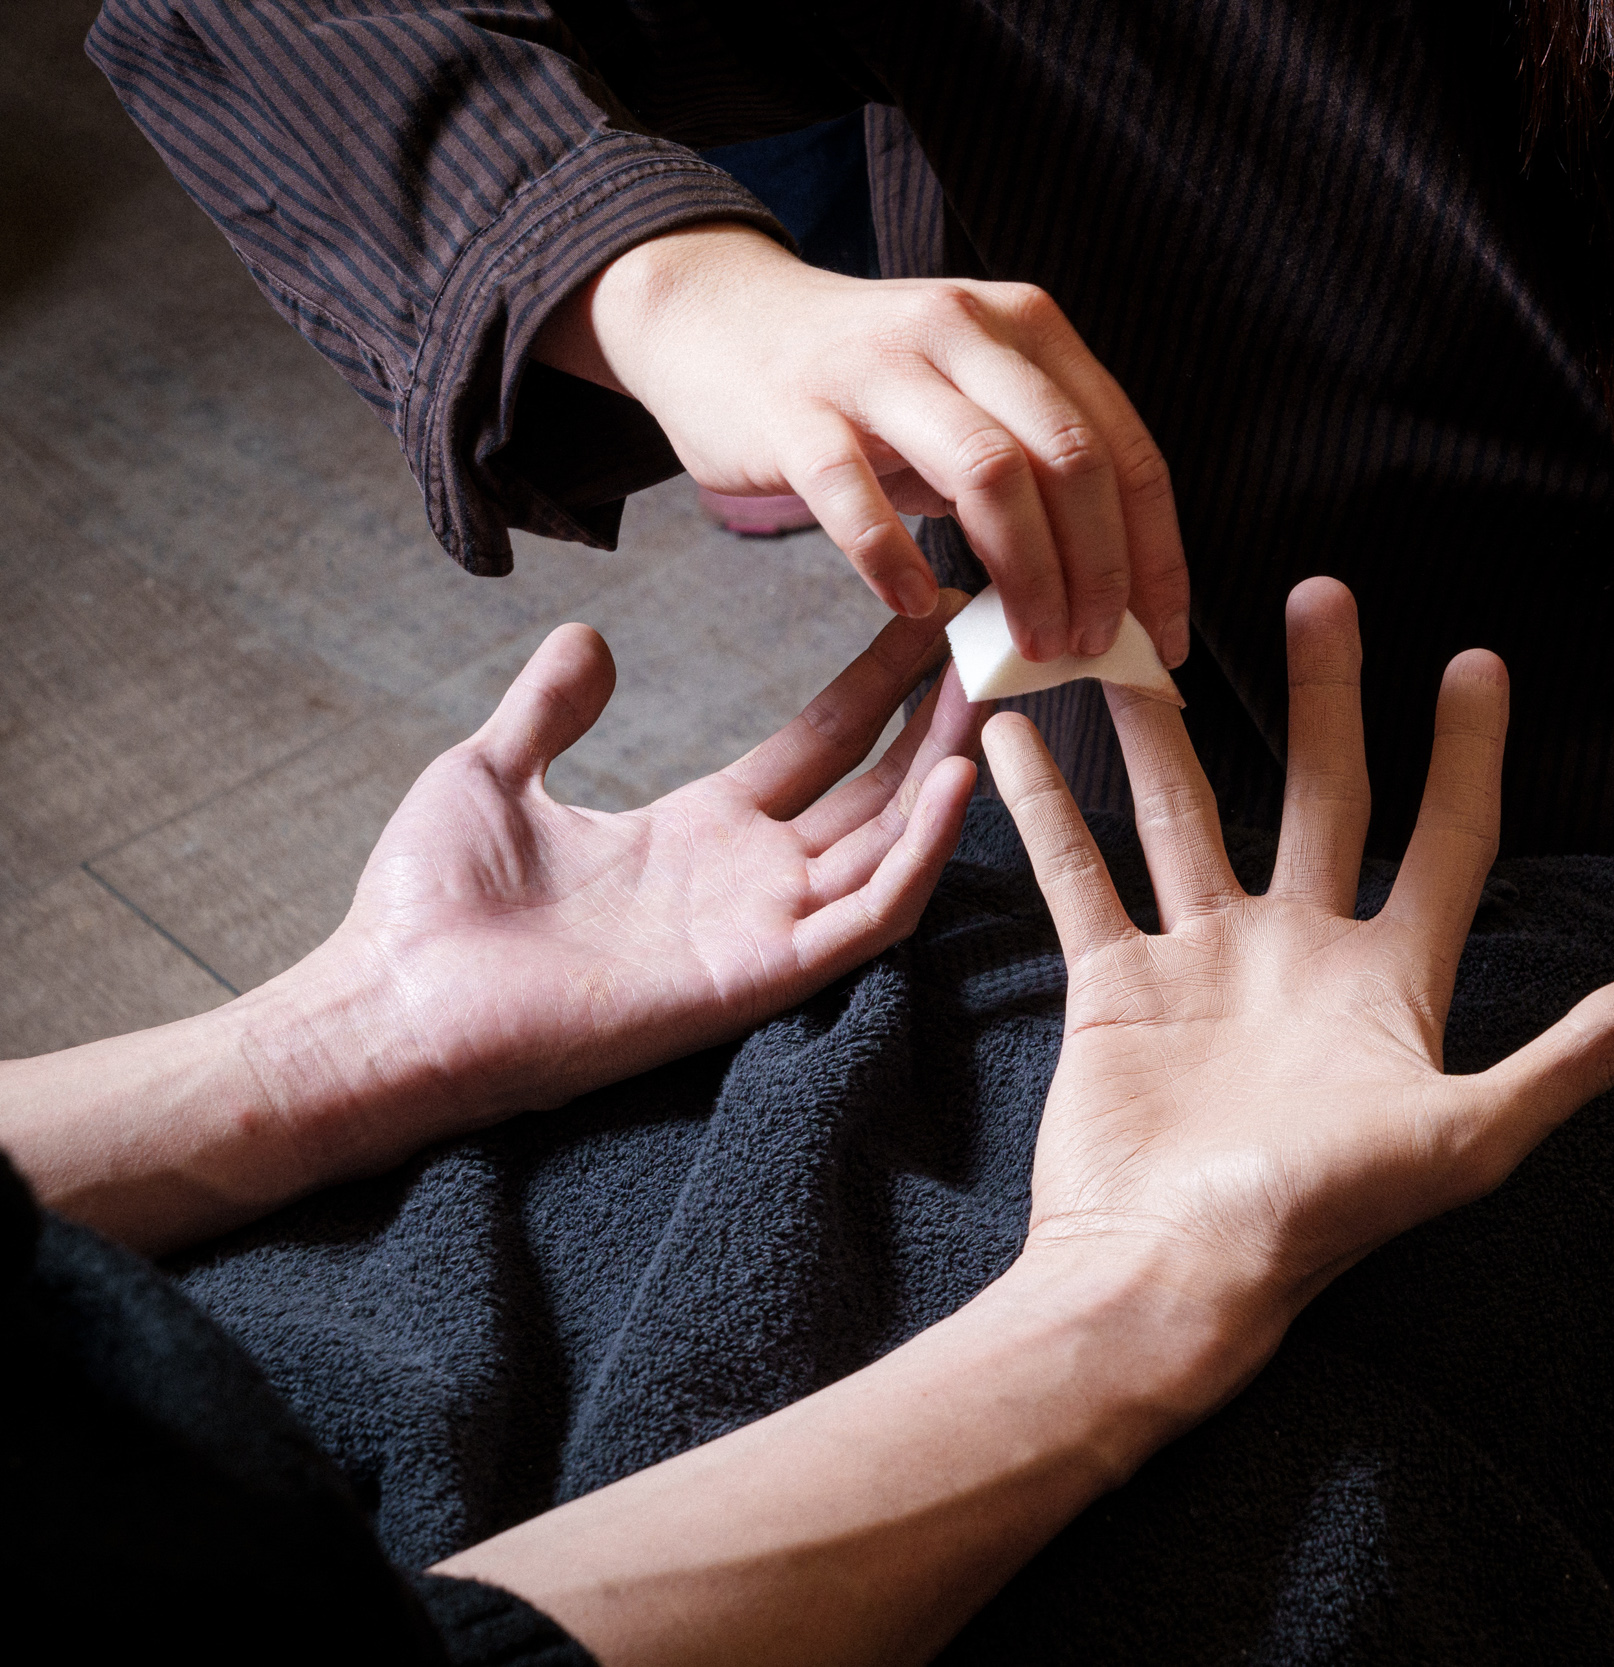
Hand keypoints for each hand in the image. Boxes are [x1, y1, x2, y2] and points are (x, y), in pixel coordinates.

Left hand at [313, 605, 981, 1154]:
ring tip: (990, 692)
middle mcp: (747, 879)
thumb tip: (588, 637)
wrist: (389, 1008)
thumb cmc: (427, 910)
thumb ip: (551, 709)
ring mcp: (760, 928)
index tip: (924, 616)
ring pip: (889, 842)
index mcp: (698, 831)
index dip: (875, 687)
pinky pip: (867, 915)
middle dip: (934, 716)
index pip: (818, 748)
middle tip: (989, 642)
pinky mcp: (759, 976)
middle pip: (874, 789)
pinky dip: (921, 853)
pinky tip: (957, 783)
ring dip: (946, 770)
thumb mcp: (490, 772)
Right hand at [534, 223, 1189, 668]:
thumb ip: (1036, 473)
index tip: (1164, 638)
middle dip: (1098, 572)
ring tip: (1030, 645)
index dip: (1156, 555)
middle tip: (1091, 649)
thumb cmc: (867, 386)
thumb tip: (1107, 601)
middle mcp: (963, 329)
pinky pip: (856, 492)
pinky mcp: (796, 410)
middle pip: (1070, 460)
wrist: (718, 316)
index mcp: (1027, 328)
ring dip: (1025, 575)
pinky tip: (915, 606)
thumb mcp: (969, 397)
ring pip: (988, 473)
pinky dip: (894, 561)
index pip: (1125, 450)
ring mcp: (877, 366)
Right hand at [985, 577, 1613, 1325]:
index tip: (1477, 664)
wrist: (1169, 1274)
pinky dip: (1046, 806)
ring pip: (1185, 814)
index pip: (1445, 840)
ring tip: (1139, 640)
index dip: (1467, 754)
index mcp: (1387, 981)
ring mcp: (1202, 964)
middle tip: (1321, 595)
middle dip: (1324, 696)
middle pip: (1320, 795)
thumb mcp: (1469, 1138)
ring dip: (1164, 731)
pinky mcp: (1115, 986)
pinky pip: (1078, 873)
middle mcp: (1296, 955)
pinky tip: (1018, 736)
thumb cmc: (1319, 1218)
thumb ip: (1574, 1056)